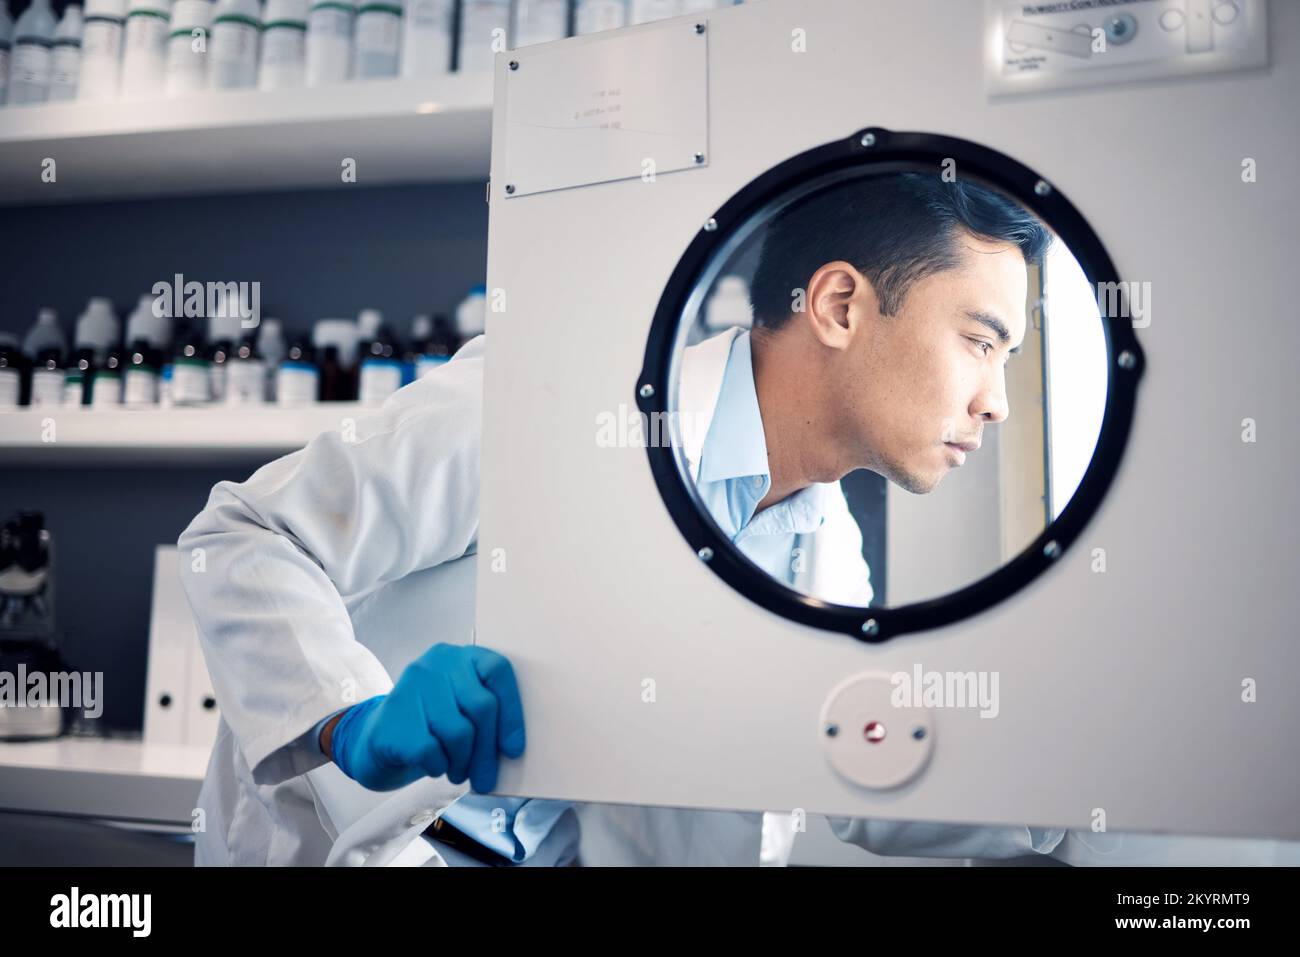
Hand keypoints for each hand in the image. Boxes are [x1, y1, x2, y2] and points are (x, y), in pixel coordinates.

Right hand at [329, 643, 525, 792]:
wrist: (379, 738)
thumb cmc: (432, 724)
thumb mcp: (460, 706)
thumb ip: (486, 713)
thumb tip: (513, 747)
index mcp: (460, 655)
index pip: (497, 671)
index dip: (512, 712)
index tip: (514, 748)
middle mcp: (435, 663)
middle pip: (481, 707)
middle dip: (488, 751)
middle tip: (486, 779)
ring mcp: (411, 686)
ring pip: (459, 733)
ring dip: (463, 762)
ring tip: (458, 772)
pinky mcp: (395, 715)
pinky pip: (432, 751)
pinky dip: (438, 766)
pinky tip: (435, 766)